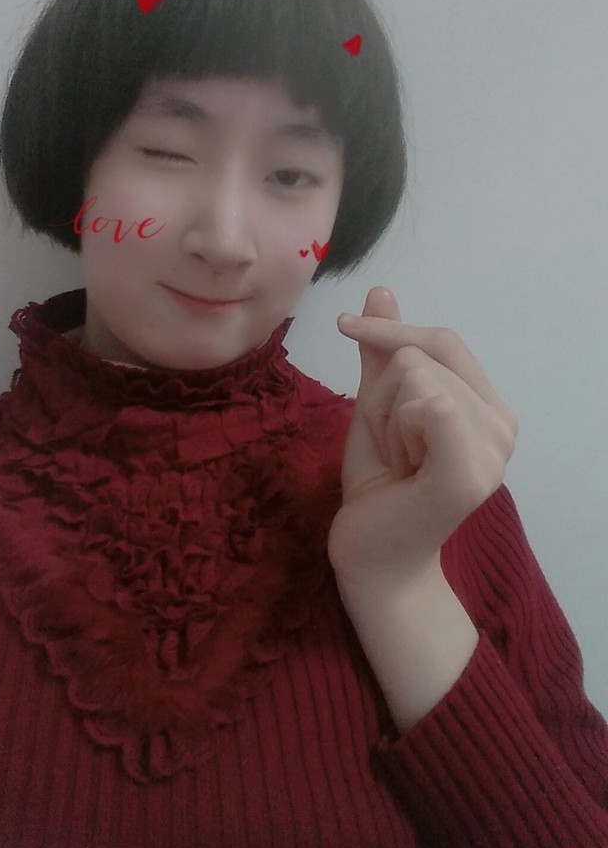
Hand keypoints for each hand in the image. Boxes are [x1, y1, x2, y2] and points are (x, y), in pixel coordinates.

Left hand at [327, 287, 518, 587]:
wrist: (372, 556)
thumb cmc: (380, 485)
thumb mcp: (377, 406)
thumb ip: (384, 353)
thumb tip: (381, 291)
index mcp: (490, 408)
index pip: (444, 340)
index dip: (392, 331)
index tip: (344, 326)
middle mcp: (504, 426)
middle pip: (423, 357)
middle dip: (386, 400)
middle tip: (395, 452)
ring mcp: (493, 452)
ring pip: (416, 378)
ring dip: (388, 421)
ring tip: (400, 464)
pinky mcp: (469, 473)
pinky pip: (430, 405)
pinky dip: (397, 430)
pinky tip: (404, 469)